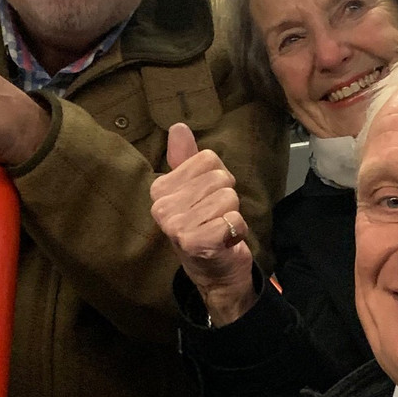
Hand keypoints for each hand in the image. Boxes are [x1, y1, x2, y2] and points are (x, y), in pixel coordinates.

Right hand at [151, 123, 255, 324]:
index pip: (208, 159)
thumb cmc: (204, 224)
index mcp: (160, 189)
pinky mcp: (196, 243)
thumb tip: (178, 127)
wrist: (213, 269)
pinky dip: (237, 230)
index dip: (217, 177)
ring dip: (231, 214)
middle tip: (214, 216)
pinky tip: (224, 240)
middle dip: (227, 196)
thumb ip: (186, 158)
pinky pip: (233, 220)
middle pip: (220, 178)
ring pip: (228, 198)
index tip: (207, 198)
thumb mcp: (193, 188)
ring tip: (218, 227)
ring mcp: (177, 227)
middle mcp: (162, 207)